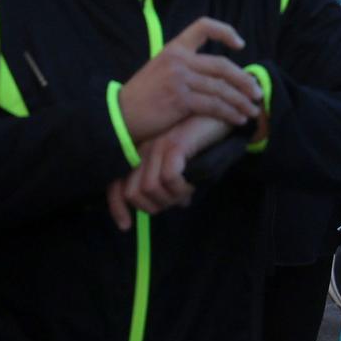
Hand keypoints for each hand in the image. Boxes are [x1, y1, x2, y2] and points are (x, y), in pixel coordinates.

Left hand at [106, 114, 230, 228]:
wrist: (223, 114)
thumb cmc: (207, 139)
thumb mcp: (187, 163)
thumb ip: (177, 182)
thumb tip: (179, 204)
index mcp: (143, 153)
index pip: (117, 184)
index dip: (117, 208)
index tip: (125, 226)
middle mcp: (145, 149)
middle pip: (132, 193)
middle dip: (154, 207)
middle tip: (177, 203)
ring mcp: (157, 145)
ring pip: (149, 189)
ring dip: (171, 199)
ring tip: (188, 192)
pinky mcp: (174, 144)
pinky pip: (168, 178)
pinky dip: (181, 188)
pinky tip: (193, 184)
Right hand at [116, 17, 260, 141]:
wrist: (119, 114)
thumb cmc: (142, 96)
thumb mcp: (160, 70)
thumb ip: (183, 67)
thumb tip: (211, 74)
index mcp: (173, 48)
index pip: (203, 26)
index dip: (225, 31)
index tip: (240, 44)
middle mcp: (179, 59)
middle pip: (222, 65)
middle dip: (244, 80)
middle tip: (257, 92)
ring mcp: (180, 79)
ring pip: (221, 88)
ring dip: (241, 101)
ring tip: (252, 111)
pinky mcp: (180, 99)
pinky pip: (214, 105)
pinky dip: (229, 113)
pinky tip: (238, 119)